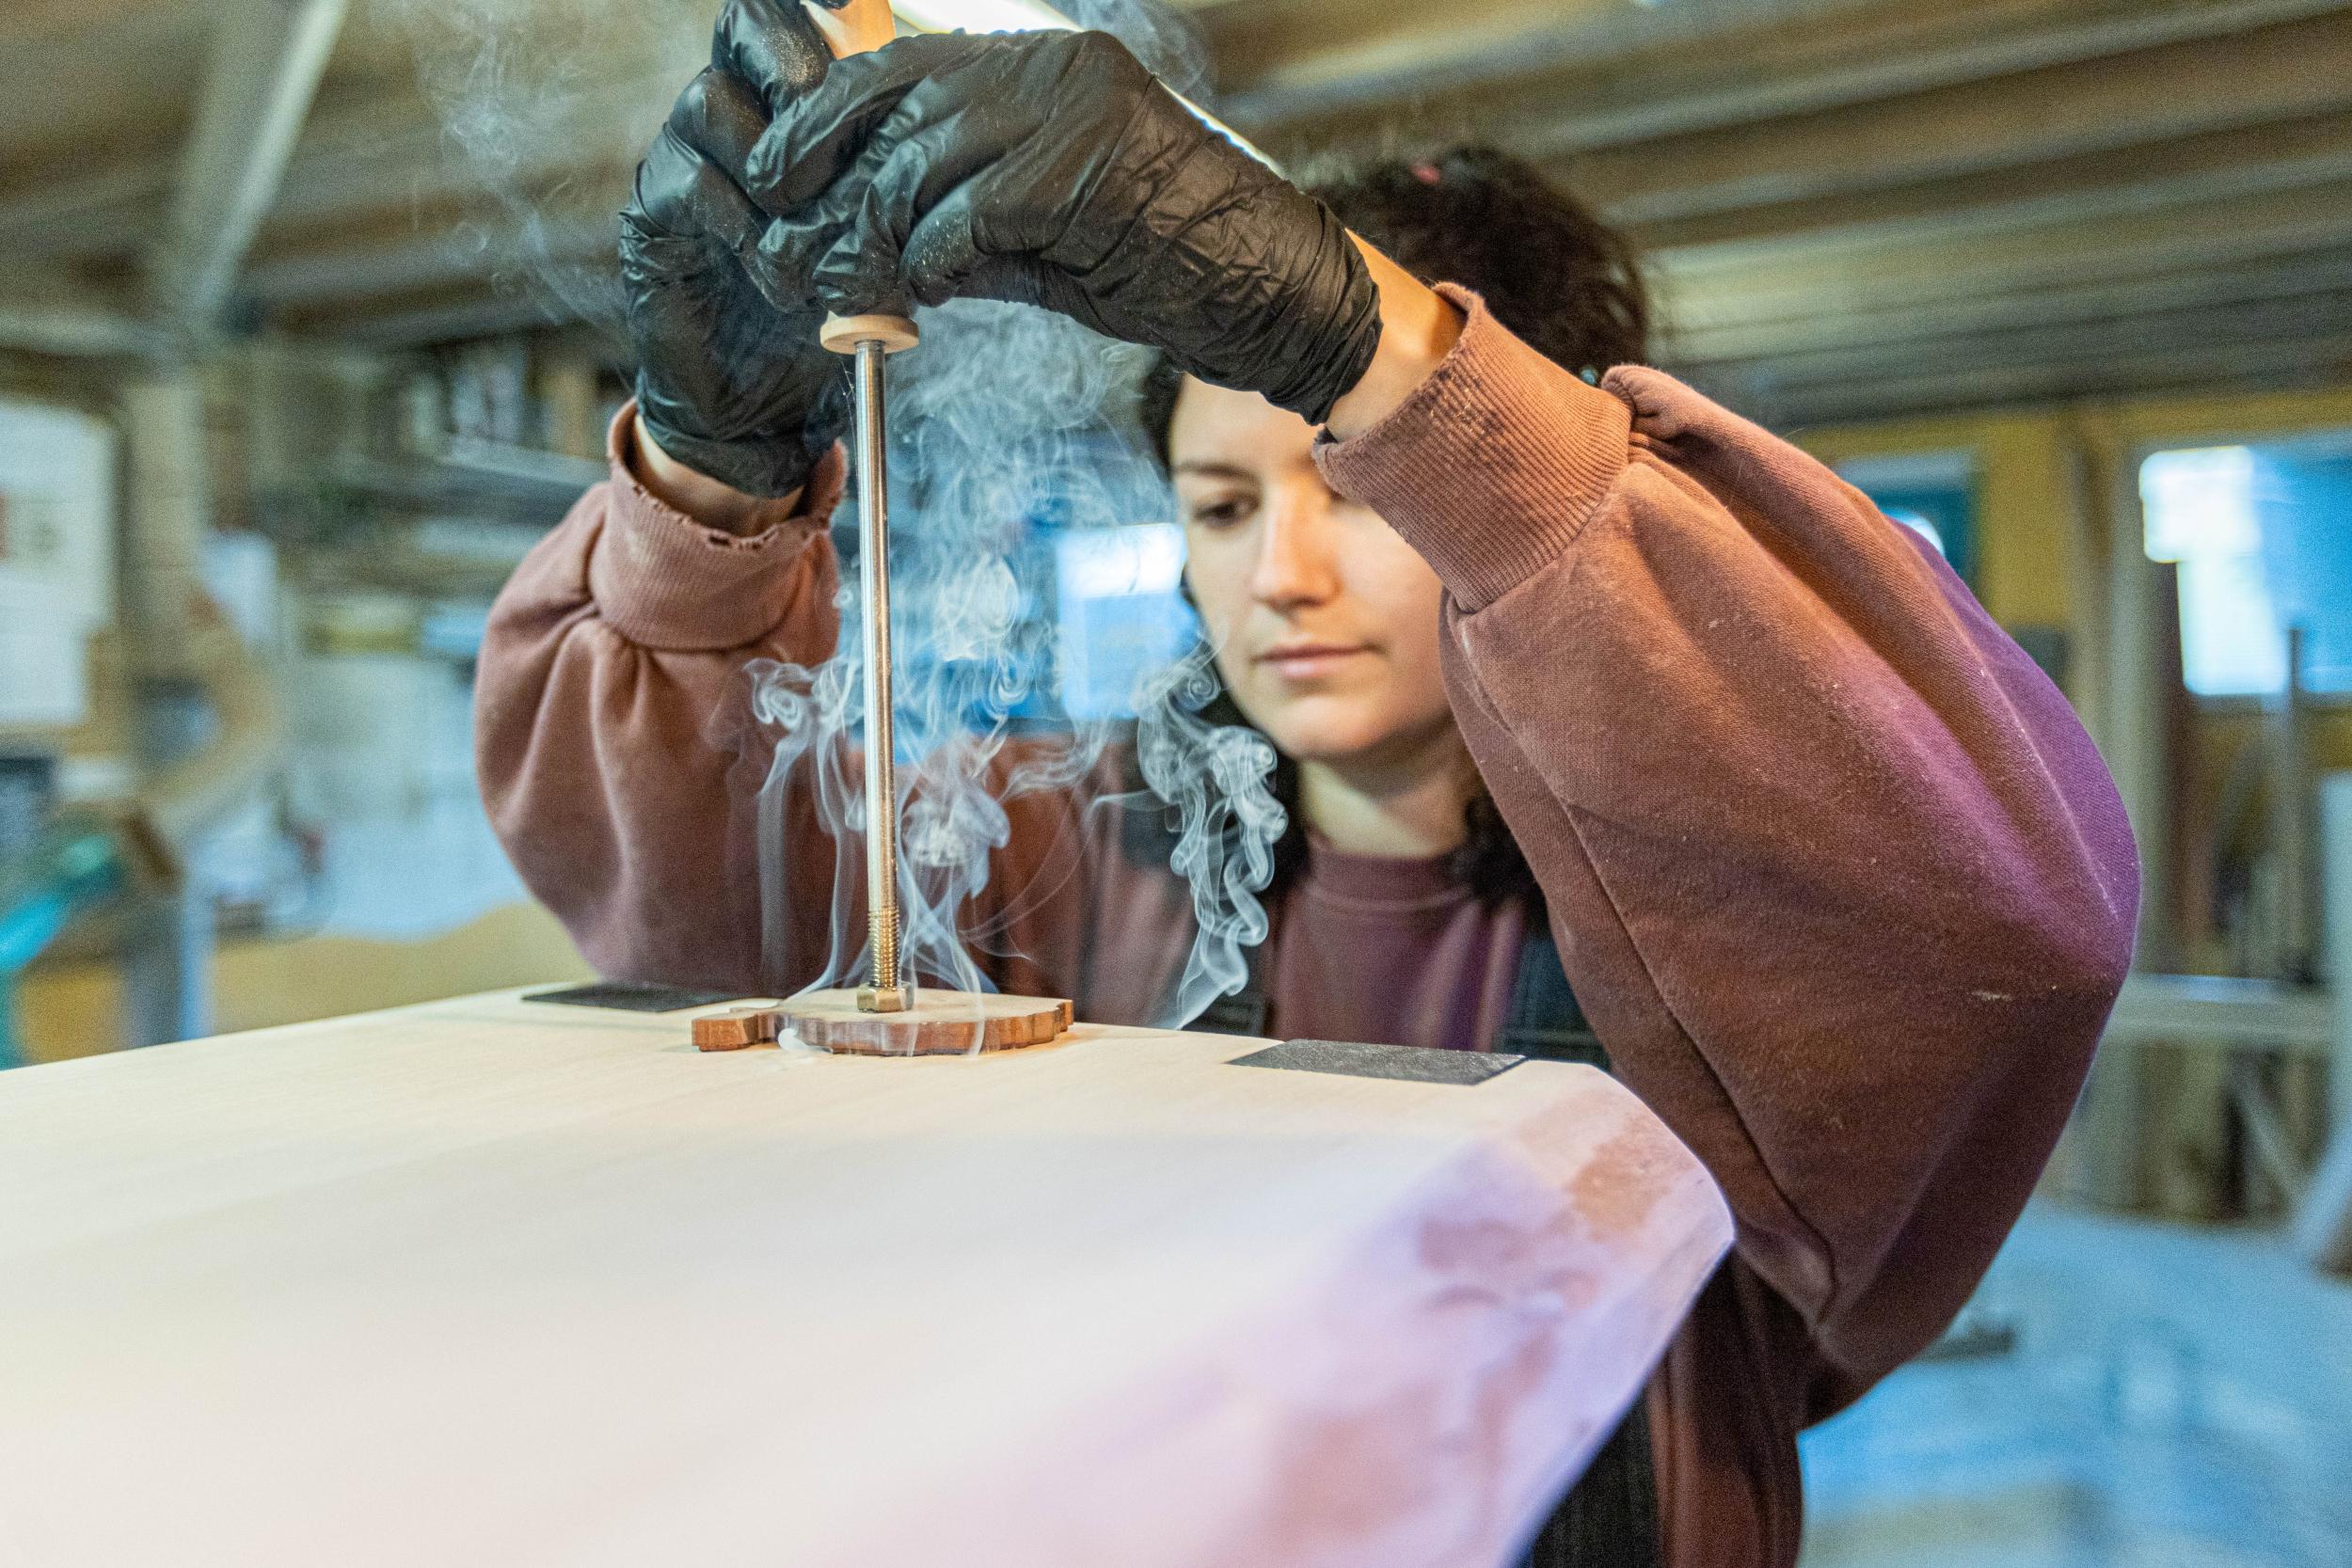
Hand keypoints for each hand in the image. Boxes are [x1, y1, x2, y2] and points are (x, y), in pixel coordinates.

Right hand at [618, 0, 855, 499]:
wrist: (761, 409)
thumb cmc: (827, 317)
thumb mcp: (881, 239)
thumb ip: (894, 176)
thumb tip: (947, 113)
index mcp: (783, 104)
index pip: (790, 15)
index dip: (825, 11)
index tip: (865, 19)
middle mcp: (729, 116)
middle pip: (743, 27)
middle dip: (797, 72)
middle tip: (839, 136)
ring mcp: (681, 159)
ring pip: (711, 102)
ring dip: (776, 167)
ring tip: (815, 240)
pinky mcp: (650, 215)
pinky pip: (688, 183)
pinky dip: (743, 227)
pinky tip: (778, 280)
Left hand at [738, 30, 1383, 425]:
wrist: (1274, 294)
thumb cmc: (1169, 269)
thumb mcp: (1044, 235)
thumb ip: (962, 220)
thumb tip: (870, 242)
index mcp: (1048, 64)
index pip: (904, 67)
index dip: (827, 115)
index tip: (778, 168)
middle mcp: (1056, 68)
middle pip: (895, 103)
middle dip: (823, 170)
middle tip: (780, 233)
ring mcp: (1073, 111)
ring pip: (921, 163)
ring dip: (871, 237)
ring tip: (848, 286)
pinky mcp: (1083, 170)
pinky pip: (966, 215)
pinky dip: (929, 262)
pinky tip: (920, 295)